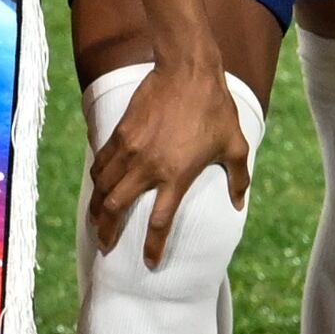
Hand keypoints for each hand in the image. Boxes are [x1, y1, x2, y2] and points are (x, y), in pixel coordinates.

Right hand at [87, 54, 249, 267]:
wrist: (187, 71)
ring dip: (97, 208)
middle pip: (116, 208)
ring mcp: (130, 149)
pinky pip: (101, 162)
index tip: (150, 263)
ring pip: (102, 187)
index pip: (159, 222)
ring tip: (96, 221)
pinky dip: (97, 178)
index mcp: (177, 176)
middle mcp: (148, 167)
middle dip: (107, 231)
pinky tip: (98, 186)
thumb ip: (238, 178)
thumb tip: (238, 203)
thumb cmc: (215, 108)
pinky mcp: (120, 133)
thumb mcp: (235, 145)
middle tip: (106, 245)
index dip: (153, 247)